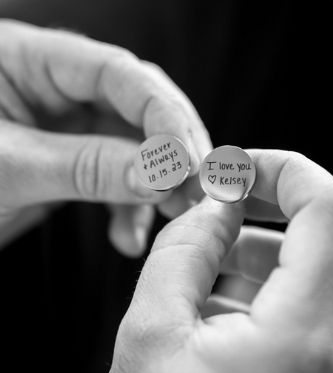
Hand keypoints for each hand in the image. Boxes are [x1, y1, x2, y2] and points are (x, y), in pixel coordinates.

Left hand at [0, 19, 211, 254]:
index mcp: (26, 60)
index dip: (163, 113)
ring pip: (136, 147)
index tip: (189, 159)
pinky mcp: (66, 163)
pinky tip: (128, 238)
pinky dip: (130, 210)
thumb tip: (164, 169)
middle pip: (138, 107)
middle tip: (200, 190)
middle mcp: (51, 87)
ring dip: (160, 187)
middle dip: (172, 152)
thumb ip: (87, 165)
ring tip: (174, 219)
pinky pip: (116, 179)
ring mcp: (61, 126)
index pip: (117, 72)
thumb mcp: (6, 170)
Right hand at [103, 151, 332, 372]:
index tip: (243, 166)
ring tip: (220, 262)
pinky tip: (235, 306)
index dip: (289, 170)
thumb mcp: (151, 337)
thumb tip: (217, 201)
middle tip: (239, 200)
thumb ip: (186, 250)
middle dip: (295, 203)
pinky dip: (296, 290)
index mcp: (306, 337)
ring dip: (290, 249)